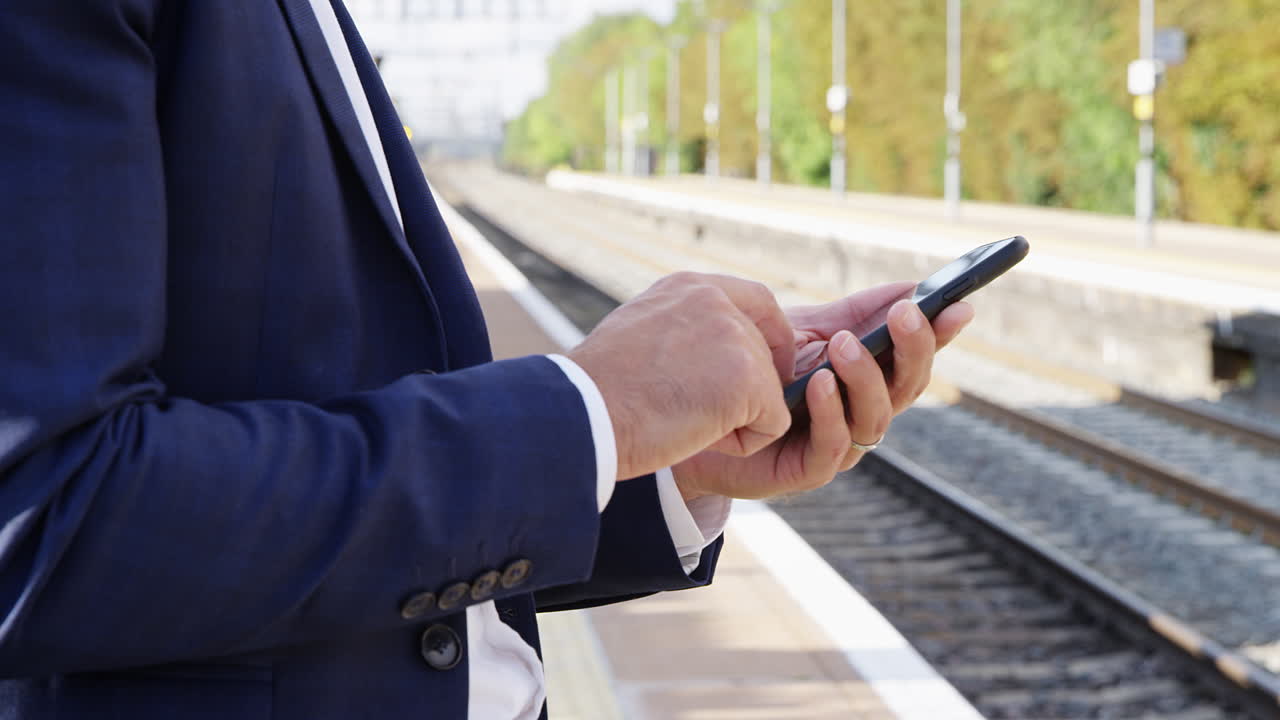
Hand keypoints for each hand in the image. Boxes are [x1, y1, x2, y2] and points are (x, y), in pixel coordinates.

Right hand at [567, 272, 795, 480]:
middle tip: (691, 414)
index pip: (758, 300)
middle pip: (765, 353)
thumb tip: (707, 356)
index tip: (763, 370)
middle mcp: (716, 302)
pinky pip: (772, 424)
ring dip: (735, 421)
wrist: (580, 413)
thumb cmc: (596, 391)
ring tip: (682, 423)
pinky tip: (699, 439)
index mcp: (689, 288)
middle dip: (744, 393)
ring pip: (769, 393)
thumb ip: (681, 332)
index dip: (771, 337)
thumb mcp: (640, 336)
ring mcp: (735, 337)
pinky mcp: (748, 379)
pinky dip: (743, 443)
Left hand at [672, 282, 973, 500]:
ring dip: (866, 377)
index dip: (941, 334)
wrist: (700, 415)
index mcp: (870, 378)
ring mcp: (840, 444)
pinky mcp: (808, 471)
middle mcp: (863, 412)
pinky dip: (831, 412)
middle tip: (906, 313)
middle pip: (908, 386)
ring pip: (877, 417)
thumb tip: (911, 285)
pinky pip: (834, 445)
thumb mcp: (806, 333)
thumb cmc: (756, 373)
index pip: (916, 356)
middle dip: (913, 348)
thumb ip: (855, 315)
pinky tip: (819, 383)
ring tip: (845, 344)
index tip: (959, 305)